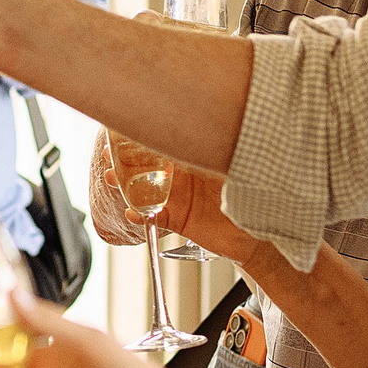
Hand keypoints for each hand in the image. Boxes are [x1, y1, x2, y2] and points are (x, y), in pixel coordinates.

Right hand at [91, 138, 250, 259]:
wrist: (259, 236)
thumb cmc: (255, 199)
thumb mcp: (235, 170)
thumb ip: (217, 156)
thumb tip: (203, 139)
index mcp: (197, 162)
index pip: (167, 146)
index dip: (146, 139)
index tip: (128, 130)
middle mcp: (184, 179)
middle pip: (148, 166)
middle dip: (126, 159)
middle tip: (108, 153)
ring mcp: (178, 199)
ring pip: (144, 189)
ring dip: (125, 185)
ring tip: (111, 178)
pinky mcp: (177, 220)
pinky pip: (153, 217)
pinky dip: (140, 216)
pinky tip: (133, 213)